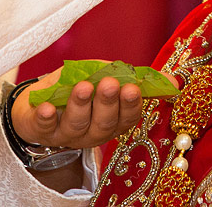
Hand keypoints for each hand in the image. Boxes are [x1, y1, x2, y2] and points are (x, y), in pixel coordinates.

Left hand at [11, 67, 143, 148]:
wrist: (38, 101)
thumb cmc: (79, 86)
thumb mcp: (105, 77)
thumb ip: (132, 76)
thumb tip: (174, 80)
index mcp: (111, 122)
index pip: (126, 118)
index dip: (130, 105)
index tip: (133, 88)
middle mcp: (92, 133)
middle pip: (103, 124)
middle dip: (107, 104)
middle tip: (109, 84)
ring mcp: (66, 135)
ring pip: (77, 125)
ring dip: (81, 105)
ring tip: (82, 86)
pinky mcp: (41, 130)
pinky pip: (45, 127)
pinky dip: (46, 117)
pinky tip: (48, 107)